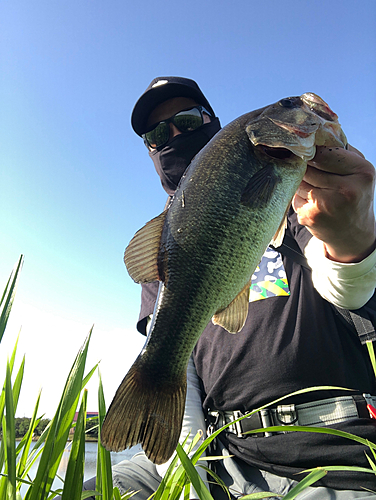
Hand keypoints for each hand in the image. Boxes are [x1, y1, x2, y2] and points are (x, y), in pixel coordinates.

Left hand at [292, 145, 375, 262]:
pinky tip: (311, 201)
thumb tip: (312, 134)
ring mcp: (325, 205)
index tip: (306, 148)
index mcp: (361, 172)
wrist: (353, 234)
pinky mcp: (309, 216)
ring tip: (313, 186)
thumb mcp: (358, 171)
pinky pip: (294, 195)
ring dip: (299, 180)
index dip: (311, 150)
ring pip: (298, 180)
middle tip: (303, 165)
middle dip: (303, 165)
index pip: (324, 152)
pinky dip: (298, 195)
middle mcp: (345, 189)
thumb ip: (341, 152)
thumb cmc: (354, 195)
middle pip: (308, 166)